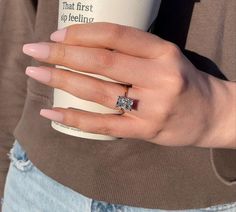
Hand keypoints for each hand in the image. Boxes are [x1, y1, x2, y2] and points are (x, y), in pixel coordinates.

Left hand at [22, 22, 235, 147]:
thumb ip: (132, 51)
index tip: (57, 35)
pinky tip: (51, 112)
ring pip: (98, 91)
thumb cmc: (183, 82)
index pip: (116, 35)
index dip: (83, 33)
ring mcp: (151, 107)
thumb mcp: (163, 57)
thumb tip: (87, 46)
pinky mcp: (144, 131)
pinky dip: (75, 118)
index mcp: (163, 52)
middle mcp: (158, 77)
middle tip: (34, 50)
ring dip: (62, 80)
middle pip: (102, 62)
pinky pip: (104, 124)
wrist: (209, 114)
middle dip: (62, 54)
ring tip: (36, 72)